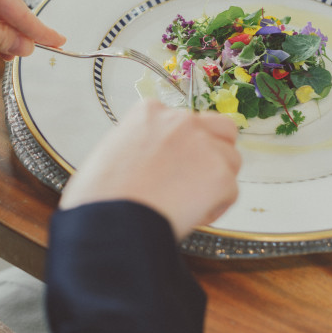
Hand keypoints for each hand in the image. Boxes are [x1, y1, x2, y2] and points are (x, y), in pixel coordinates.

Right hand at [59, 99, 241, 239]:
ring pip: (230, 161)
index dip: (183, 145)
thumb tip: (148, 161)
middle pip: (221, 128)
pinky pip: (230, 192)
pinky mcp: (220, 175)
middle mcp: (181, 121)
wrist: (109, 220)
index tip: (174, 164)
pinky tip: (189, 217)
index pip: (184, 120)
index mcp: (151, 112)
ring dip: (215, 181)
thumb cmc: (100, 196)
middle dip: (216, 149)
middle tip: (198, 177)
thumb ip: (139, 145)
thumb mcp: (111, 151)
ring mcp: (203, 146)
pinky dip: (214, 207)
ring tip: (187, 204)